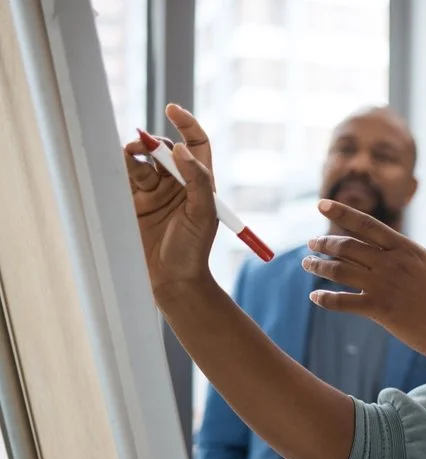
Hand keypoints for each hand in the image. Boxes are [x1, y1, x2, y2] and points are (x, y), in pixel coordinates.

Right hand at [123, 104, 217, 303]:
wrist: (172, 280)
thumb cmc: (193, 250)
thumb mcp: (204, 214)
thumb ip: (198, 180)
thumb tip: (180, 149)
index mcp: (201, 182)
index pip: (196, 143)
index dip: (186, 124)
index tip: (173, 110)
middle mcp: (178, 183)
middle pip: (165, 148)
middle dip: (154, 142)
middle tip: (143, 144)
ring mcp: (155, 191)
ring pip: (142, 159)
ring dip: (135, 151)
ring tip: (130, 154)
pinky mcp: (133, 201)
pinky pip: (126, 174)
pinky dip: (122, 165)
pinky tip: (120, 164)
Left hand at [303, 200, 425, 357]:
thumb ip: (409, 258)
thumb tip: (393, 253)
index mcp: (406, 249)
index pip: (366, 224)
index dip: (341, 212)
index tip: (322, 204)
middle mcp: (391, 262)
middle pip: (346, 246)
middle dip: (324, 243)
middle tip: (312, 244)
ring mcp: (383, 285)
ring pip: (338, 270)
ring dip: (318, 266)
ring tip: (308, 264)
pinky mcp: (378, 309)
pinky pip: (341, 302)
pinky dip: (325, 299)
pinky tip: (316, 298)